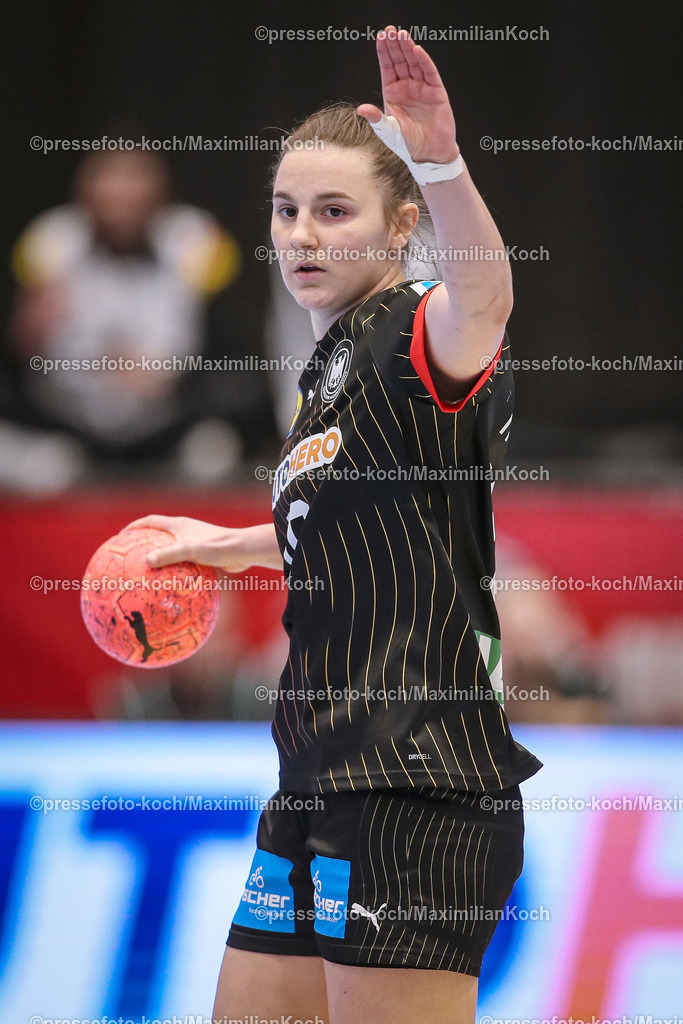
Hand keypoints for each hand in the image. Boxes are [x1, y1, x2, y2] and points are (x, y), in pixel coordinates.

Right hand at [124, 514, 249, 571]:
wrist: (242, 551)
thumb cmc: (216, 546)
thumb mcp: (189, 550)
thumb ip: (168, 555)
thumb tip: (146, 562)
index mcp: (178, 525)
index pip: (150, 522)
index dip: (134, 528)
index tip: (120, 538)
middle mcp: (185, 531)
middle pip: (159, 535)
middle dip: (144, 544)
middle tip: (130, 558)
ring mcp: (194, 543)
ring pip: (171, 551)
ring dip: (160, 560)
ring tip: (146, 575)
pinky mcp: (203, 556)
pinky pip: (183, 564)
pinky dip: (174, 573)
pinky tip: (168, 588)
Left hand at [357, 25, 457, 163]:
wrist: (428, 155)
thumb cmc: (407, 144)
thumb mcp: (387, 131)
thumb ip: (375, 118)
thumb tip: (361, 109)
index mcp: (392, 93)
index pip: (387, 67)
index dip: (384, 52)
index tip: (380, 37)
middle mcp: (406, 87)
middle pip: (400, 61)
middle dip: (395, 45)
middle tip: (390, 30)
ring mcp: (421, 88)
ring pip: (414, 63)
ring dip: (408, 49)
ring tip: (402, 35)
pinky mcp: (436, 92)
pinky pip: (429, 73)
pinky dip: (423, 61)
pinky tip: (417, 50)